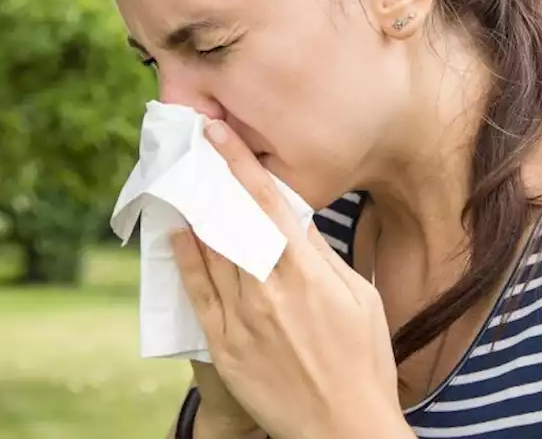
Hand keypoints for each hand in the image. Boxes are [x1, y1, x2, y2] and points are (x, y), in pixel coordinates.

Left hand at [170, 119, 409, 438]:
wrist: (343, 427)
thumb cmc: (363, 361)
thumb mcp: (359, 297)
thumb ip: (324, 256)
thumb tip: (297, 220)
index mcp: (308, 272)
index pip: (267, 203)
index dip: (239, 162)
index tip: (218, 133)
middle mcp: (270, 289)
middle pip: (231, 220)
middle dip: (211, 178)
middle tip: (192, 146)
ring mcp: (244, 318)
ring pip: (210, 251)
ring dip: (194, 211)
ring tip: (182, 180)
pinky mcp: (225, 347)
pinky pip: (198, 294)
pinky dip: (186, 260)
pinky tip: (178, 235)